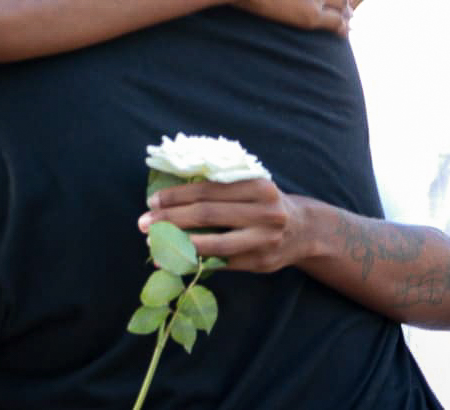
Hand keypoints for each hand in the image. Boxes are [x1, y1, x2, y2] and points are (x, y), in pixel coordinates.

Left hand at [138, 179, 310, 272]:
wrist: (305, 230)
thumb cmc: (266, 204)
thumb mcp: (252, 187)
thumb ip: (222, 188)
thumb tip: (172, 196)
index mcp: (258, 187)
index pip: (208, 190)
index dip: (178, 196)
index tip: (153, 201)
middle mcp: (265, 212)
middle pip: (208, 214)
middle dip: (171, 219)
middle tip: (144, 223)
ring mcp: (264, 240)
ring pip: (215, 244)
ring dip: (180, 244)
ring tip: (154, 244)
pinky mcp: (260, 263)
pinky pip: (222, 263)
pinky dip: (196, 262)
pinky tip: (175, 261)